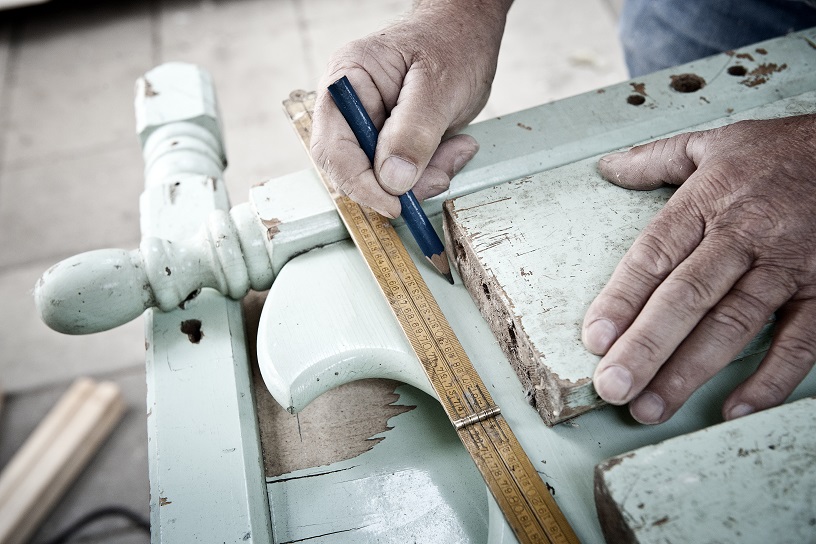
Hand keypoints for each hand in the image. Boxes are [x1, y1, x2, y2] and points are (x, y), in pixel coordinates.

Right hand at [310, 0, 512, 217]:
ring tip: (456, 150)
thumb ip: (413, 132)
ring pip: (382, 178)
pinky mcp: (392, 140)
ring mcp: (371, 125)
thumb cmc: (452, 42)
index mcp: (346, 82)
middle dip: (397, 184)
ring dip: (423, 177)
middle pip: (354, 169)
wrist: (469, 31)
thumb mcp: (439, 86)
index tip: (394, 204)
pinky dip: (432, 170)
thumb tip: (392, 180)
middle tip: (438, 176)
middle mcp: (351, 107)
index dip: (360, 183)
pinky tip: (454, 147)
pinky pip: (404, 173)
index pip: (333, 148)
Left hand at [583, 114, 815, 423]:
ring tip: (653, 407)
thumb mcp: (714, 144)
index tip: (594, 337)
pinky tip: (734, 408)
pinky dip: (770, 379)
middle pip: (687, 297)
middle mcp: (744, 236)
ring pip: (734, 324)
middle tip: (613, 386)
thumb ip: (656, 159)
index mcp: (708, 201)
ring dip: (690, 371)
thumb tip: (608, 167)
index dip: (622, 298)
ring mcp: (786, 267)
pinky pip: (800, 342)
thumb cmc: (781, 153)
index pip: (654, 255)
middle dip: (646, 346)